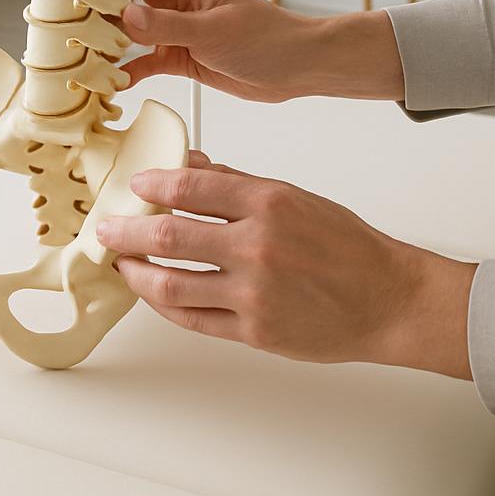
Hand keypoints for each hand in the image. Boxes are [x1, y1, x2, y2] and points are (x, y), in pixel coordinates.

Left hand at [97, 152, 475, 376]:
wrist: (387, 299)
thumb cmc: (346, 246)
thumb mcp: (295, 197)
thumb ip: (238, 183)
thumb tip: (191, 165)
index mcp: (269, 203)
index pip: (192, 186)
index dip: (153, 185)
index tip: (134, 186)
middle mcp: (258, 245)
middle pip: (170, 234)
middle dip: (127, 230)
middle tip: (106, 227)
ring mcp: (254, 292)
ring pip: (172, 283)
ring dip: (136, 273)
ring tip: (121, 264)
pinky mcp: (255, 330)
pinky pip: (194, 318)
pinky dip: (166, 304)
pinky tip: (154, 293)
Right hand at [112, 0, 404, 102]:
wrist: (297, 68)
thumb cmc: (267, 39)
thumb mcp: (214, 31)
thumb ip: (168, 25)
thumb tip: (127, 14)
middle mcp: (180, 6)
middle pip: (130, 5)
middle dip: (103, 17)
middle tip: (72, 33)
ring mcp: (181, 32)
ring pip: (137, 36)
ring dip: (114, 47)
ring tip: (85, 59)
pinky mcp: (186, 58)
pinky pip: (150, 61)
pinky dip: (133, 70)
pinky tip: (115, 82)